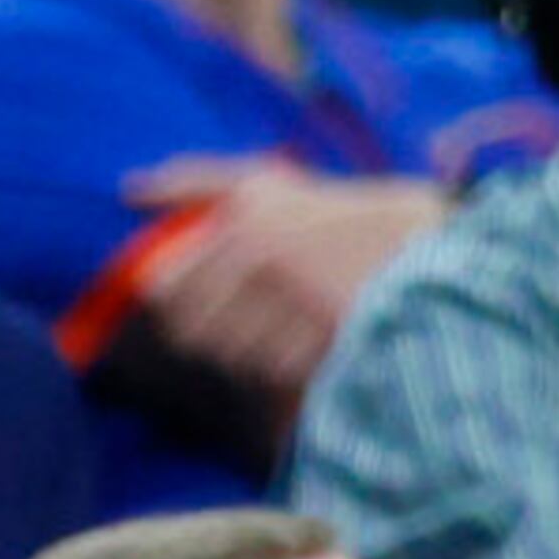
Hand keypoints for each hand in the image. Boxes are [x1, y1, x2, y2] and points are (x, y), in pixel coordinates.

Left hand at [126, 158, 451, 401]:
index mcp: (244, 224)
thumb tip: (125, 190)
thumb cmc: (341, 212)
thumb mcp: (270, 183)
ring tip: (291, 333)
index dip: (180, 306)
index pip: (166, 290)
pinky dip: (288, 372)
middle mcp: (264, 260)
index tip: (209, 303)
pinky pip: (278, 376)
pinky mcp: (330, 340)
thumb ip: (195, 182)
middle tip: (258, 322)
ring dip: (256, 357)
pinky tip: (314, 349)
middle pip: (197, 333)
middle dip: (219, 335)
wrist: (433, 246)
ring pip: (236, 358)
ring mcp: (297, 302)